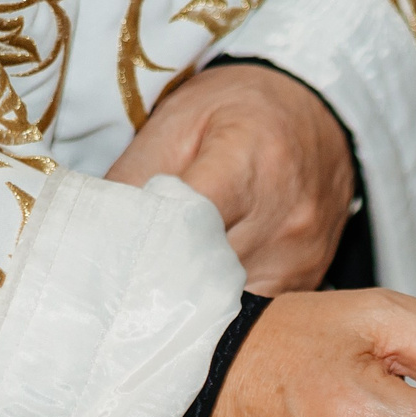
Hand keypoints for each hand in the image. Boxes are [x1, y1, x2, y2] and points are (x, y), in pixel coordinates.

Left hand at [107, 62, 354, 294]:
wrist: (318, 115)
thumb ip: (135, 174)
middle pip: (204, 272)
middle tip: (132, 274)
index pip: (188, 223)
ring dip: (193, 297)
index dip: (147, 241)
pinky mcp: (309, 279)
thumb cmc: (239, 109)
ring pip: (229, 302)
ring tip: (171, 278)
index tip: (120, 251)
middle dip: (162, 275)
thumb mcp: (178, 118)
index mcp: (247, 162)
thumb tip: (97, 234)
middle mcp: (285, 216)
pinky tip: (209, 281)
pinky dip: (225, 302)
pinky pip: (257, 307)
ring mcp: (301, 255)